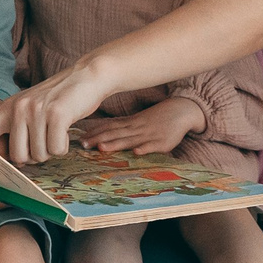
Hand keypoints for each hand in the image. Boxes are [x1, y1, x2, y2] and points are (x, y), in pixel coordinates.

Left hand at [0, 62, 117, 163]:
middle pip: (18, 157)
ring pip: (39, 155)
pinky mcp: (56, 115)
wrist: (88, 75)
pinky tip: (66, 130)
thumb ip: (16, 127)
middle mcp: (18, 109)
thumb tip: (12, 160)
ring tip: (56, 131)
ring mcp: (36, 111)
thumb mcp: (30, 106)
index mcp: (7, 109)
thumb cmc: (59, 98)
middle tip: (44, 141)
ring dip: (51, 150)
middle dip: (34, 156)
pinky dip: (63, 146)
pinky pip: (56, 149)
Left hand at [78, 96, 204, 157]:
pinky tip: (137, 152)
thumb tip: (101, 134)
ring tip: (102, 149)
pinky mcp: (163, 142)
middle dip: (99, 140)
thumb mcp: (138, 120)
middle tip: (83, 145)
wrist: (182, 110)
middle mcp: (137, 128)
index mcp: (130, 123)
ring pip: (130, 140)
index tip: (80, 139)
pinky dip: (145, 149)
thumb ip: (122, 126)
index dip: (95, 133)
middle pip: (115, 134)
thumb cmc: (157, 117)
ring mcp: (149, 135)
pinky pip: (153, 146)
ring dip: (116, 144)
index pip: (109, 128)